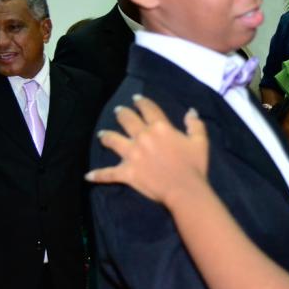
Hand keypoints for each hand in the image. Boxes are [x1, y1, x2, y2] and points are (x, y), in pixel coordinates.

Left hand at [86, 95, 209, 204]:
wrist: (185, 190)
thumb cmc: (194, 165)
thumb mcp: (200, 141)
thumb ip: (194, 124)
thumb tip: (190, 111)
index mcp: (160, 127)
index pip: (148, 109)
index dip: (141, 102)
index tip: (136, 99)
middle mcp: (143, 137)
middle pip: (127, 120)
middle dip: (122, 113)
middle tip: (119, 111)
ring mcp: (132, 155)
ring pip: (113, 140)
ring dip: (106, 136)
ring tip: (102, 134)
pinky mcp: (127, 172)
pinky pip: (108, 174)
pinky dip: (97, 175)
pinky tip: (88, 176)